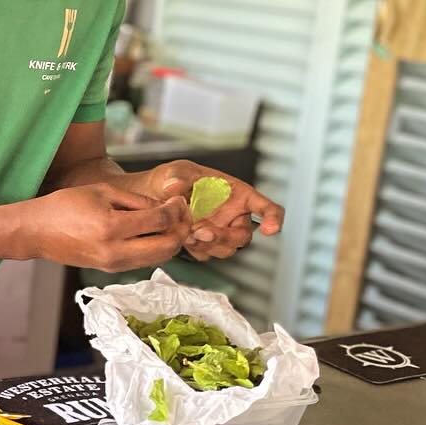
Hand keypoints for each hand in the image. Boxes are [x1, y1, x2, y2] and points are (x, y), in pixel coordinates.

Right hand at [20, 182, 191, 271]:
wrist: (36, 232)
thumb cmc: (64, 206)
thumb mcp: (101, 191)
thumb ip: (137, 199)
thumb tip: (166, 206)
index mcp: (111, 226)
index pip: (159, 221)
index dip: (176, 209)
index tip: (179, 199)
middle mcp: (115, 251)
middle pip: (167, 246)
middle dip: (181, 229)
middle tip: (182, 214)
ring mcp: (114, 264)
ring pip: (159, 257)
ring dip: (172, 241)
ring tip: (171, 223)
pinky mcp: (111, 269)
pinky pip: (145, 261)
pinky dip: (157, 248)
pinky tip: (154, 233)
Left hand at [141, 160, 283, 260]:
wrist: (152, 195)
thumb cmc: (173, 178)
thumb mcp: (175, 170)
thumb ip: (177, 176)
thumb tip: (174, 186)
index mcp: (236, 194)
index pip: (265, 207)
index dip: (273, 218)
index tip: (270, 229)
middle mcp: (231, 215)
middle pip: (242, 235)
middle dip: (225, 237)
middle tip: (202, 232)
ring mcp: (218, 231)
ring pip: (226, 248)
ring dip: (208, 245)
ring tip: (186, 234)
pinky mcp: (203, 243)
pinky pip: (206, 253)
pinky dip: (194, 249)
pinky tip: (181, 238)